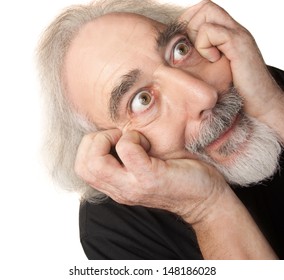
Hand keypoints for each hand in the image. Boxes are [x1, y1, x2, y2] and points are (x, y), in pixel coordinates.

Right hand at [75, 129, 228, 223]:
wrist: (205, 198)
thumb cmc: (177, 177)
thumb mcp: (144, 170)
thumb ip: (125, 159)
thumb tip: (115, 131)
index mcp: (116, 186)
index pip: (81, 167)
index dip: (91, 146)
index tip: (116, 138)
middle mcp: (120, 190)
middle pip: (82, 165)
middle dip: (94, 141)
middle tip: (119, 137)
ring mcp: (133, 186)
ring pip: (95, 161)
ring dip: (109, 139)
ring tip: (131, 140)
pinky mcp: (150, 178)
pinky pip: (127, 150)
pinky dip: (133, 139)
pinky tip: (148, 143)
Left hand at [179, 0, 283, 122]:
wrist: (259, 102)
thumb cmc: (235, 91)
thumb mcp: (214, 71)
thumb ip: (201, 59)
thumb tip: (177, 58)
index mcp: (226, 35)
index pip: (202, 11)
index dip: (187, 23)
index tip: (183, 45)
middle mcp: (233, 30)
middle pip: (203, 7)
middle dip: (188, 26)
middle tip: (189, 49)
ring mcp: (237, 35)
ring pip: (206, 12)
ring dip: (195, 34)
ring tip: (201, 55)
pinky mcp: (238, 44)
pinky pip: (212, 31)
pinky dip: (204, 45)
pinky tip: (212, 60)